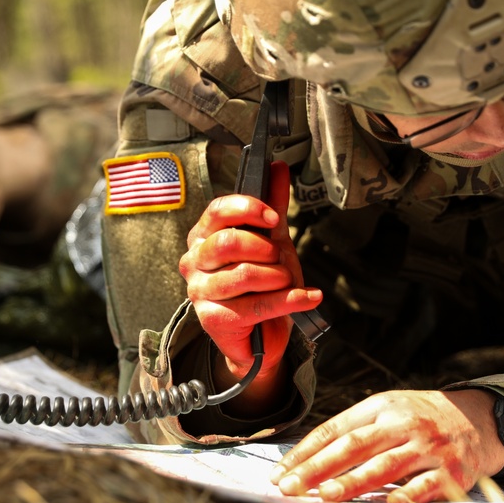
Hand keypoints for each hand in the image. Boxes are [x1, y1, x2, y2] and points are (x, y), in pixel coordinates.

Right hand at [179, 161, 321, 404]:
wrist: (261, 334)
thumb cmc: (261, 283)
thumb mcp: (270, 241)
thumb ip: (272, 206)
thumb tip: (277, 167)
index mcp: (203, 237)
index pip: (217, 211)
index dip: (248, 208)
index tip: (274, 218)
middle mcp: (194, 262)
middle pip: (229, 242)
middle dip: (265, 249)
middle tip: (280, 259)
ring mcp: (200, 292)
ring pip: (245, 275)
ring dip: (278, 277)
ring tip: (287, 280)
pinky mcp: (213, 319)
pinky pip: (258, 305)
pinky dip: (292, 300)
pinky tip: (310, 297)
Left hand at [270, 389, 503, 502]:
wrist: (479, 419)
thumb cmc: (421, 418)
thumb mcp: (388, 409)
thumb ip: (354, 429)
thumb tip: (308, 458)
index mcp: (381, 406)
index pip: (335, 429)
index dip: (306, 451)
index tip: (280, 472)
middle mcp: (403, 424)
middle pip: (354, 446)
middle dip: (319, 468)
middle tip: (291, 487)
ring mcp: (428, 447)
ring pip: (385, 466)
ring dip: (353, 482)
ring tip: (326, 495)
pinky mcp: (452, 471)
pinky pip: (426, 485)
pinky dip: (407, 495)